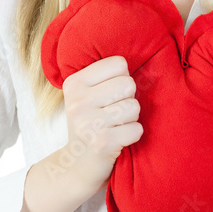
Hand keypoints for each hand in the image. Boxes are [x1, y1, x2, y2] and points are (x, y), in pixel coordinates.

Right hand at [59, 55, 142, 192]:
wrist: (77, 165)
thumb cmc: (90, 124)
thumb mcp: (85, 95)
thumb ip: (103, 76)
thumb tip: (138, 46)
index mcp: (74, 83)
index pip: (118, 64)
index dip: (122, 79)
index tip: (109, 94)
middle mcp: (77, 101)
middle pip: (128, 84)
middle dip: (128, 99)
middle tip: (114, 113)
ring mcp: (88, 123)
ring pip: (134, 106)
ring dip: (131, 119)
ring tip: (115, 126)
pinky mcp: (102, 143)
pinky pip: (136, 129)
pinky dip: (132, 135)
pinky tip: (118, 139)